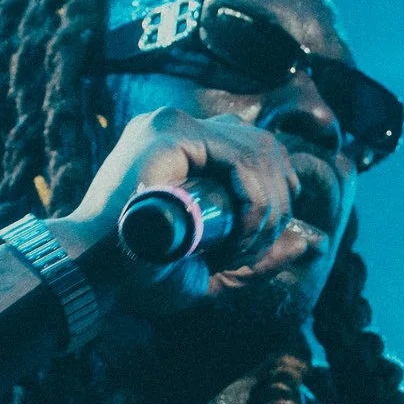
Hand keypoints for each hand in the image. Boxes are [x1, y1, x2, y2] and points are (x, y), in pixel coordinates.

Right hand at [60, 108, 320, 317]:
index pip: (254, 147)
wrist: (94, 278)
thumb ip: (256, 258)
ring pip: (259, 151)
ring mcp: (172, 126)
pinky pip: (241, 158)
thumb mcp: (210, 271)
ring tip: (243, 246)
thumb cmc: (139, 277)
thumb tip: (308, 242)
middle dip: (278, 200)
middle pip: (263, 145)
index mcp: (181, 148)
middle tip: (256, 245)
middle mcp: (177, 128)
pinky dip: (255, 198)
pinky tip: (241, 231)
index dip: (277, 187)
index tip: (265, 234)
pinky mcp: (169, 134)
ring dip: (267, 206)